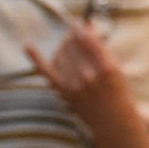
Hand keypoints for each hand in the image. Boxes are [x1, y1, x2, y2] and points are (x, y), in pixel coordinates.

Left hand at [27, 21, 138, 135]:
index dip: (81, 29)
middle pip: (72, 45)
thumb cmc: (119, 94)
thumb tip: (87, 28)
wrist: (113, 123)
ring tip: (69, 46)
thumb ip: (102, 49)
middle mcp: (88, 75)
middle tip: (76, 36)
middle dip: (72, 37)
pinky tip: (29, 47)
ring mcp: (74, 84)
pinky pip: (46, 71)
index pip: (87, 39)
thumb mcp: (119, 69)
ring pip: (60, 54)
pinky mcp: (63, 91)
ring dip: (63, 46)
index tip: (80, 24)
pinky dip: (36, 58)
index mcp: (106, 67)